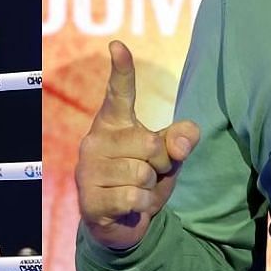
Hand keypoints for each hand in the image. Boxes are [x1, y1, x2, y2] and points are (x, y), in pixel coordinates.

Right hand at [76, 41, 198, 250]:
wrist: (122, 225)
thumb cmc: (144, 180)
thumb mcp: (170, 157)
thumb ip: (182, 140)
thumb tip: (181, 142)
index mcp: (114, 123)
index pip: (119, 93)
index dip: (121, 69)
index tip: (118, 46)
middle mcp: (96, 140)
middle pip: (149, 143)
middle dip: (161, 163)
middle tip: (149, 174)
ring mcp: (88, 169)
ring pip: (142, 172)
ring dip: (150, 188)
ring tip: (137, 191)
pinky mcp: (90, 198)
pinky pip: (134, 197)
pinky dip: (143, 206)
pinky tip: (131, 207)